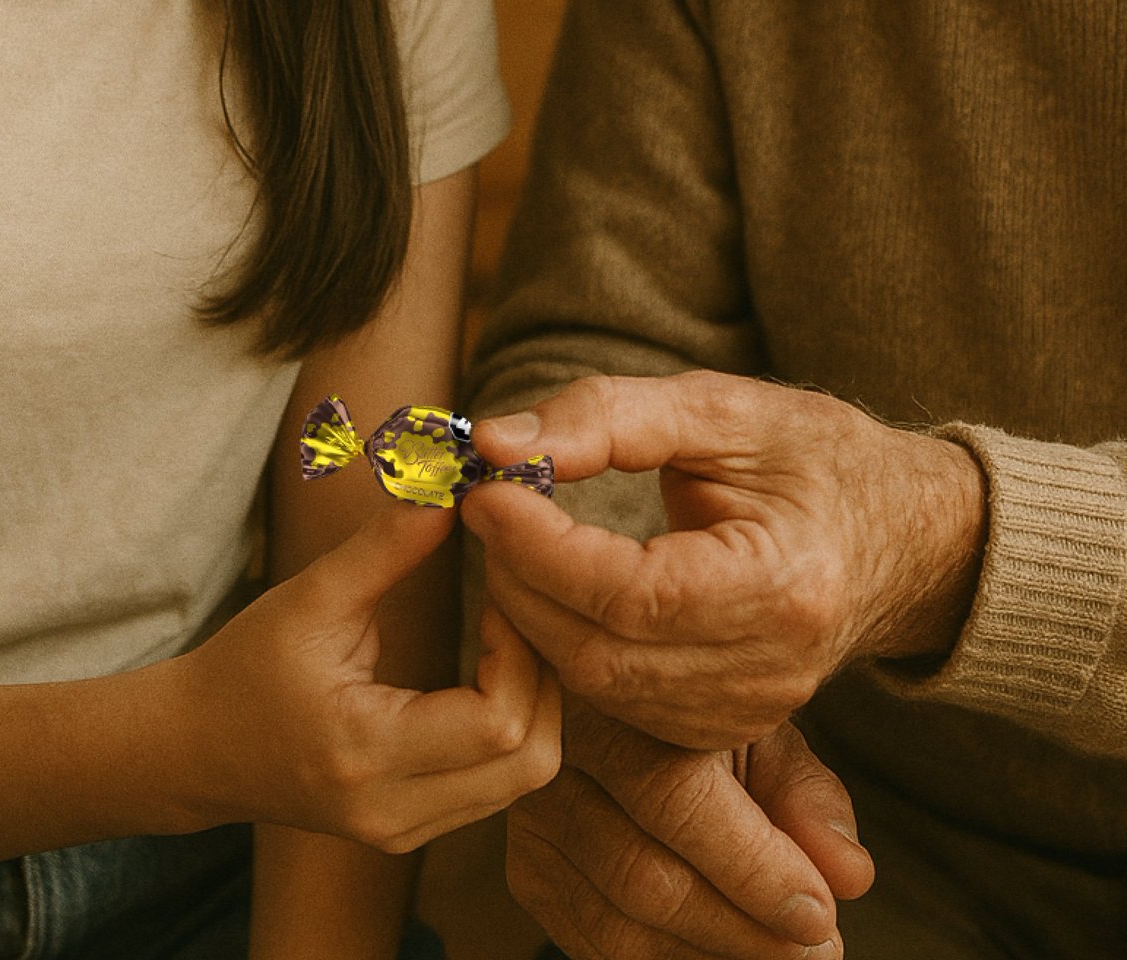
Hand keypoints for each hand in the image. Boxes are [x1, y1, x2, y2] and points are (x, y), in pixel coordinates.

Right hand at [183, 502, 560, 852]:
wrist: (192, 752)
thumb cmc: (243, 670)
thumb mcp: (309, 600)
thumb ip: (385, 547)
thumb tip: (453, 492)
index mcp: (365, 754)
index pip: (499, 722)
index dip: (519, 651)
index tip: (498, 596)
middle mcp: (394, 811)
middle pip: (532, 761)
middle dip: (542, 679)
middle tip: (513, 617)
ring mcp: (406, 830)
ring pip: (526, 777)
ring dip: (535, 703)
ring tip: (503, 641)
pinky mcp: (414, 829)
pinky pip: (501, 786)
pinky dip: (515, 730)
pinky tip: (490, 678)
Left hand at [463, 372, 986, 747]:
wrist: (898, 538)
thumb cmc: (815, 460)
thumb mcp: (723, 408)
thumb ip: (607, 415)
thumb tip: (494, 442)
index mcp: (784, 586)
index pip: (631, 591)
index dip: (540, 546)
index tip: (487, 489)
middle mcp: (767, 671)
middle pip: (598, 651)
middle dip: (521, 578)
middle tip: (491, 508)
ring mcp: (746, 711)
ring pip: (594, 685)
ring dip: (533, 611)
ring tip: (518, 538)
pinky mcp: (722, 725)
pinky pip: (613, 701)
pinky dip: (566, 643)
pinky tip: (556, 588)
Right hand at [507, 701, 873, 959]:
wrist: (636, 714)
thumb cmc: (710, 726)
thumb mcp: (767, 738)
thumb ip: (806, 800)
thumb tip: (848, 876)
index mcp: (613, 698)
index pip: (672, 796)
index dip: (751, 867)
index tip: (820, 913)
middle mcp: (556, 754)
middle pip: (643, 874)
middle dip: (743, 930)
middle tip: (821, 949)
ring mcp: (532, 819)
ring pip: (617, 922)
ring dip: (713, 958)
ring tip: (785, 955)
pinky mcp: (527, 871)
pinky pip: (595, 945)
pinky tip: (722, 953)